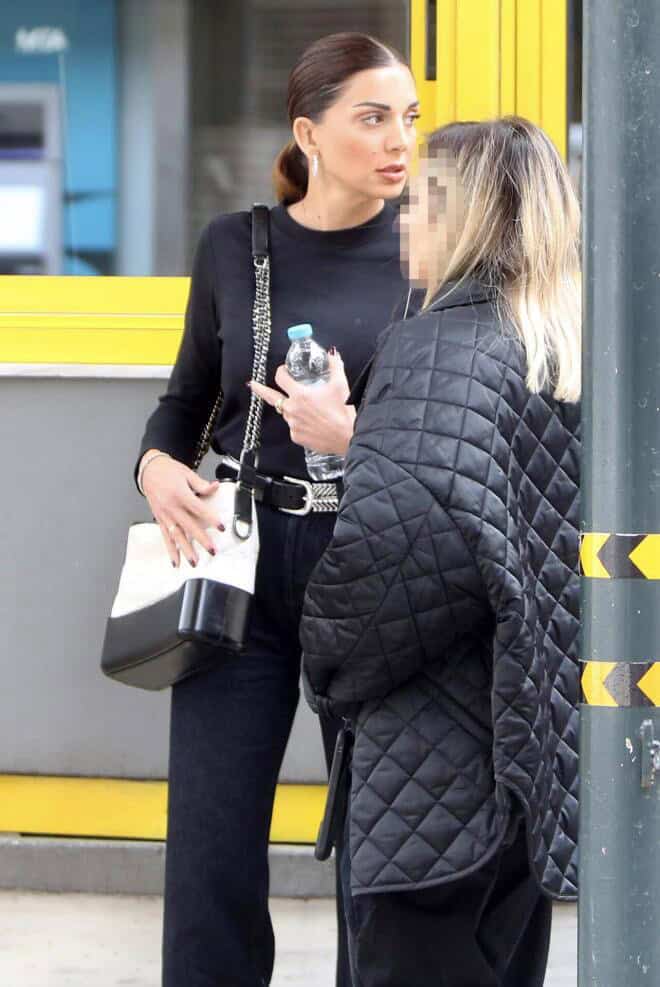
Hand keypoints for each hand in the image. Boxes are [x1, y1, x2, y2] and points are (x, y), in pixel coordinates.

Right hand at [140, 451, 224, 566]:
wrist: (149, 470)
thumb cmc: (168, 471)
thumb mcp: (187, 473)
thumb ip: (201, 484)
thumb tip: (215, 487)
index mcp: (180, 494)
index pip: (198, 509)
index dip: (211, 518)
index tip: (221, 527)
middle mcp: (171, 507)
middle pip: (189, 526)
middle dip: (201, 539)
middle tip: (212, 550)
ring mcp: (164, 515)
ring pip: (176, 535)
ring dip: (186, 550)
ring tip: (194, 562)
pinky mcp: (160, 520)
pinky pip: (165, 537)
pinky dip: (170, 551)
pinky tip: (176, 562)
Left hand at [248, 350, 356, 455]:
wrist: (348, 437)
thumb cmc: (344, 413)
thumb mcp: (341, 385)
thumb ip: (334, 366)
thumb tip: (333, 355)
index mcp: (300, 395)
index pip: (281, 378)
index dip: (281, 371)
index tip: (284, 371)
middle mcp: (292, 410)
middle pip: (272, 397)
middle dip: (260, 389)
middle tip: (252, 384)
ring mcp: (292, 425)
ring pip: (286, 412)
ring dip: (292, 407)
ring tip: (308, 409)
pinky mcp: (296, 437)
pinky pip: (294, 427)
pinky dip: (300, 422)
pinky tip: (313, 423)